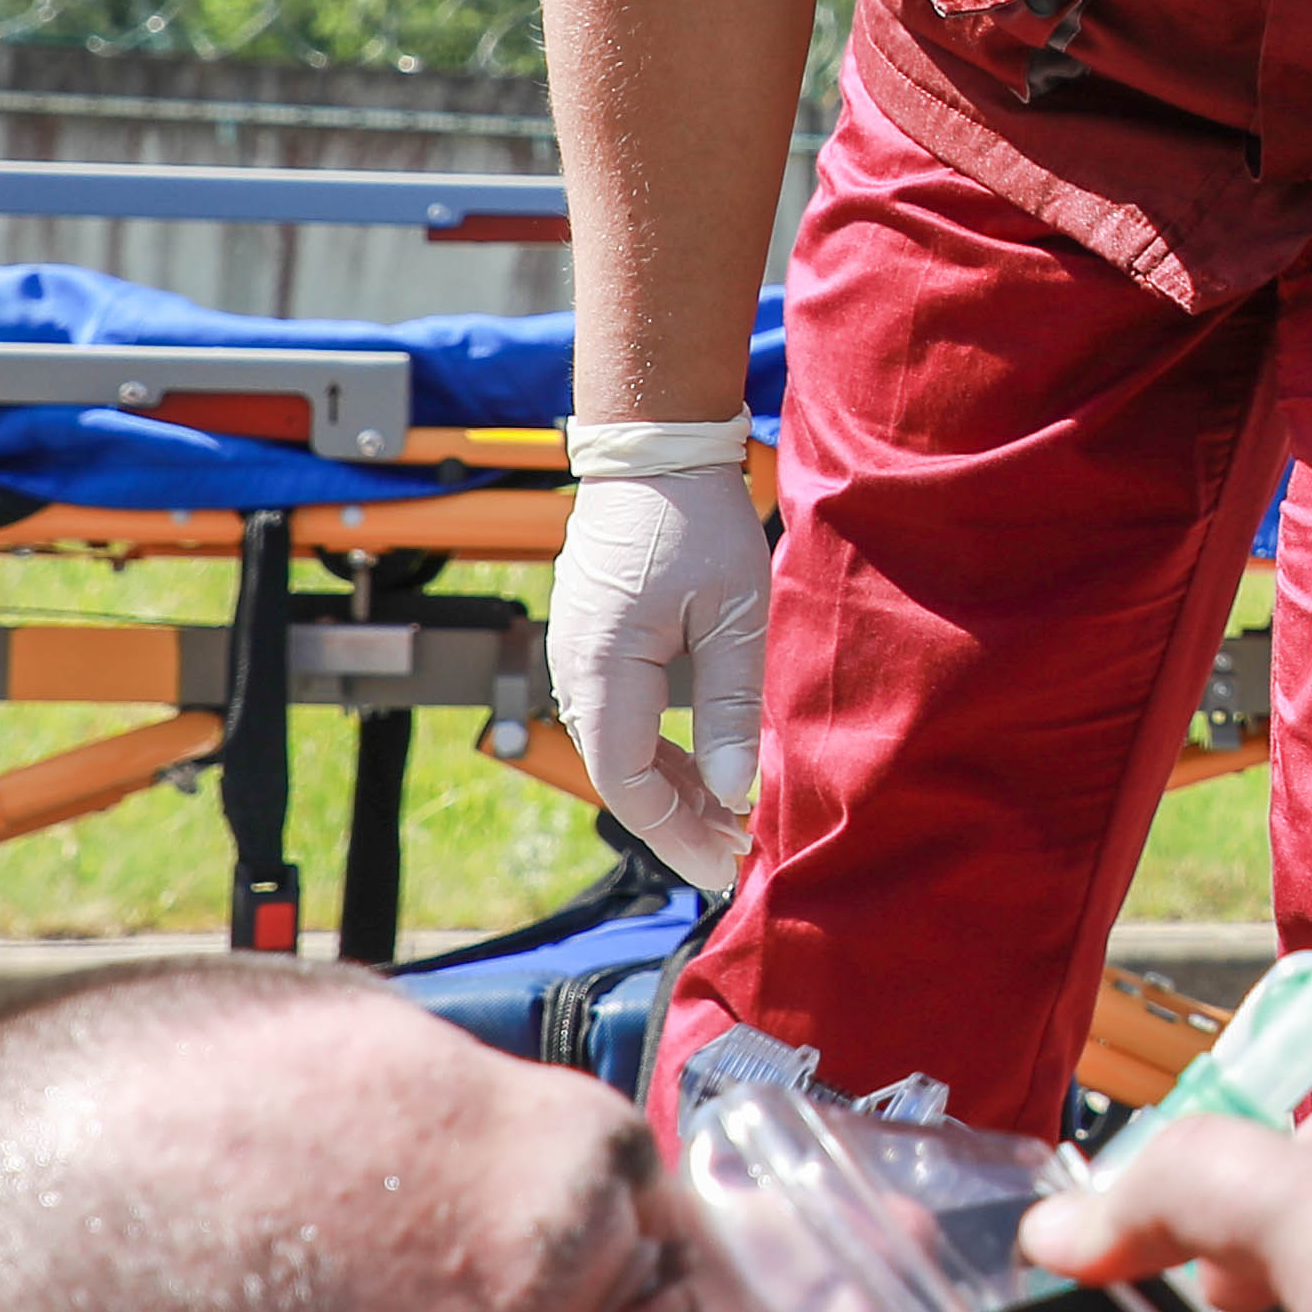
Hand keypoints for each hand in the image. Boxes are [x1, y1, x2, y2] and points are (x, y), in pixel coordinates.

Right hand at [549, 441, 769, 891]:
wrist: (653, 446)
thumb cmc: (697, 519)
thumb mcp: (734, 616)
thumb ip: (730, 707)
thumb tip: (731, 793)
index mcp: (602, 669)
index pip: (626, 782)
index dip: (675, 832)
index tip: (725, 865)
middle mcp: (576, 670)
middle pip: (619, 774)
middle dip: (676, 823)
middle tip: (735, 859)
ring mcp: (580, 655)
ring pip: (620, 748)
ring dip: (671, 790)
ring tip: (728, 826)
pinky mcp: (596, 642)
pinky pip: (621, 716)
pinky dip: (660, 751)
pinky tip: (702, 774)